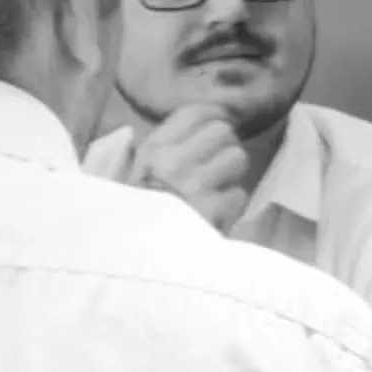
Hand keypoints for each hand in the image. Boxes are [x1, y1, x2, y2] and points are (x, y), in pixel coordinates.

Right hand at [123, 104, 251, 233]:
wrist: (133, 258)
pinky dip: (231, 206)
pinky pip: (239, 194)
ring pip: (237, 158)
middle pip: (223, 131)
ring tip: (217, 191)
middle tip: (217, 166)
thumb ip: (160, 149)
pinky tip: (216, 216)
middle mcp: (174, 162)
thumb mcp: (132, 175)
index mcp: (153, 150)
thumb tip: (198, 126)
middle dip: (225, 147)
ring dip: (231, 176)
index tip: (216, 129)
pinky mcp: (213, 211)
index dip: (213, 117)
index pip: (195, 113)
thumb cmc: (134, 216)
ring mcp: (195, 186)